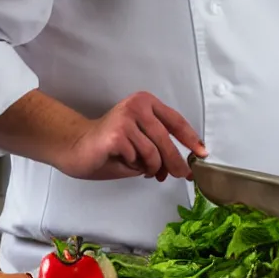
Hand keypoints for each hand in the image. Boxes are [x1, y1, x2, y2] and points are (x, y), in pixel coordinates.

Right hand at [58, 92, 207, 181]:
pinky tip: (123, 161)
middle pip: (166, 139)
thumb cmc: (110, 146)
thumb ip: (160, 145)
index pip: (175, 120)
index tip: (202, 153)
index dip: (190, 138)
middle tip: (182, 175)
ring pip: (153, 152)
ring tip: (142, 168)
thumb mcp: (141, 141)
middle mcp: (137, 105)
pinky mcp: (117, 134)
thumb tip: (184, 164)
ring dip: (151, 167)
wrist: (76, 147)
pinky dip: (134, 166)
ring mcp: (126, 118)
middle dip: (176, 161)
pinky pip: (137, 159)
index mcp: (146, 102)